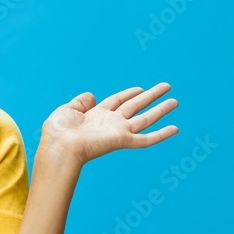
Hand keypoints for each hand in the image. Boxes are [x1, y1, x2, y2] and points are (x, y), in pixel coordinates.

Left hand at [40, 82, 178, 164]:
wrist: (60, 147)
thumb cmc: (58, 132)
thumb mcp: (66, 110)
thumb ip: (80, 101)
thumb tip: (93, 96)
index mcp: (96, 115)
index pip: (117, 101)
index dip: (129, 93)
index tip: (141, 88)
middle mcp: (110, 122)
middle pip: (135, 106)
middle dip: (151, 96)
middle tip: (166, 87)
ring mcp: (118, 131)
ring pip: (145, 119)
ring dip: (161, 109)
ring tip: (175, 101)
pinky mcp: (122, 140)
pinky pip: (146, 139)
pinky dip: (162, 134)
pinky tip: (175, 129)